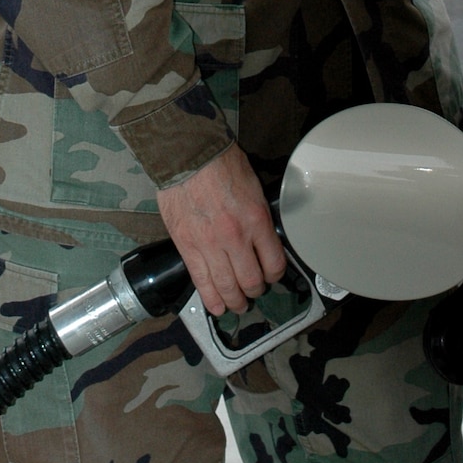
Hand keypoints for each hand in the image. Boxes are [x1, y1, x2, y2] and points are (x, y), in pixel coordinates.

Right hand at [156, 143, 286, 315]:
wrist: (187, 155)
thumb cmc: (221, 163)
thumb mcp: (254, 186)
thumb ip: (259, 215)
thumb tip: (262, 237)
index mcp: (257, 220)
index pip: (274, 263)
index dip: (275, 275)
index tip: (272, 275)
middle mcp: (236, 238)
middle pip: (252, 281)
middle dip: (256, 291)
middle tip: (255, 291)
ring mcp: (210, 245)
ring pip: (228, 288)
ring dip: (235, 301)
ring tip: (238, 305)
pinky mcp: (188, 248)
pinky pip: (202, 283)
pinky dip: (211, 299)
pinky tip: (217, 307)